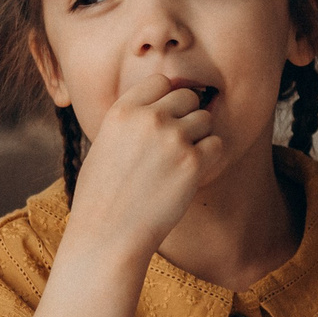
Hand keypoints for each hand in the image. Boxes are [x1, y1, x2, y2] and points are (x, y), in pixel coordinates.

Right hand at [63, 76, 220, 266]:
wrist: (108, 235)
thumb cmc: (100, 197)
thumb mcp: (103, 145)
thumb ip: (130, 123)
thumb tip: (157, 111)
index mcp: (122, 111)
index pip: (160, 81)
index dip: (167, 98)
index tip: (165, 118)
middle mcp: (148, 118)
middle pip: (187, 96)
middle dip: (186, 116)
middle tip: (177, 143)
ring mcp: (173, 138)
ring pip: (206, 119)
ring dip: (200, 137)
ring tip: (181, 162)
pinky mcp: (193, 162)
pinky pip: (217, 145)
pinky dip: (210, 158)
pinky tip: (192, 174)